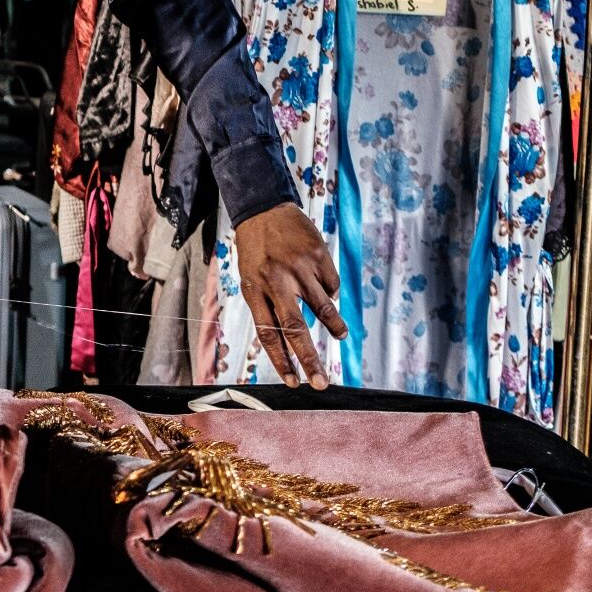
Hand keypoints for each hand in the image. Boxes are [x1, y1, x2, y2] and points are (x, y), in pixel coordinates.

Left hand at [233, 203, 345, 389]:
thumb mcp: (250, 278)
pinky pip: (331, 284)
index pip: (267, 333)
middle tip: (322, 383)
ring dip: (334, 326)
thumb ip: (269, 306)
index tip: (293, 383)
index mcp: (254, 289)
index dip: (281, 360)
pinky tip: (324, 286)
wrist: (263, 208)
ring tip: (340, 336)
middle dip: (309, 360)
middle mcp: (276, 281)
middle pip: (294, 328)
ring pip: (323, 307)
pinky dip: (330, 291)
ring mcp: (299, 267)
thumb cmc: (256, 251)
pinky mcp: (318, 255)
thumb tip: (293, 340)